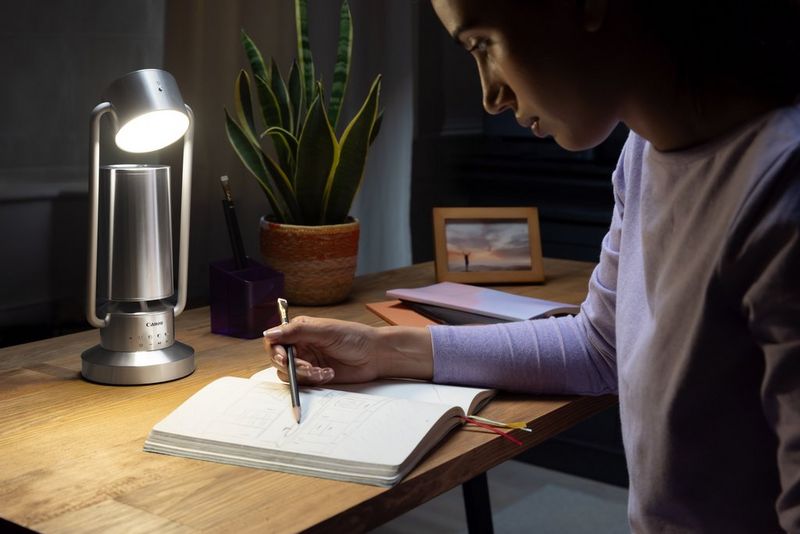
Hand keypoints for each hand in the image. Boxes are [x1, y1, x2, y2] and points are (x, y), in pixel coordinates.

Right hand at [263, 316, 432, 385]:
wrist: (375, 355)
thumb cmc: (354, 337)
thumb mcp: (325, 330)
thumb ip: (297, 331)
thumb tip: (268, 332)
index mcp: (300, 330)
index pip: (275, 340)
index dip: (276, 351)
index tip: (284, 358)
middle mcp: (300, 345)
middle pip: (278, 360)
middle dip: (292, 366)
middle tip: (308, 368)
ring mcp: (307, 361)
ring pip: (289, 374)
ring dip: (304, 375)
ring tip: (323, 372)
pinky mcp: (315, 376)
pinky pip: (303, 383)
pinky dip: (314, 380)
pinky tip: (329, 374)